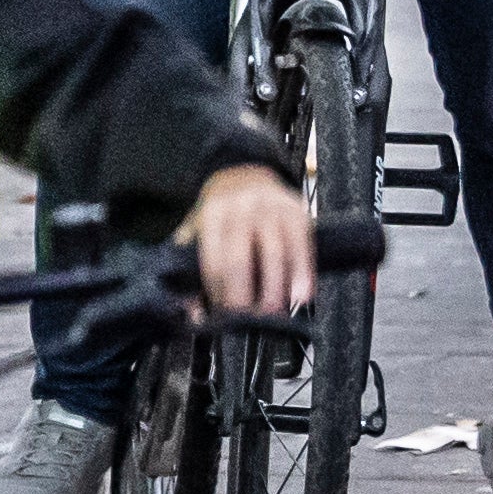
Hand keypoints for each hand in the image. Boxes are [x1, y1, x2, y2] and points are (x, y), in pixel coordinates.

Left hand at [186, 163, 316, 321]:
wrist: (247, 174)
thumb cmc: (221, 213)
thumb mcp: (197, 229)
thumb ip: (189, 268)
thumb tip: (192, 313)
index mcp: (212, 214)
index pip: (214, 259)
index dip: (219, 291)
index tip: (224, 314)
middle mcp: (241, 209)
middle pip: (241, 258)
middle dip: (245, 293)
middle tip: (250, 319)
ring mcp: (272, 209)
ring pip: (275, 253)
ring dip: (276, 288)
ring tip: (275, 314)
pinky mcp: (298, 213)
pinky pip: (302, 246)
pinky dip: (303, 273)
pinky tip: (303, 295)